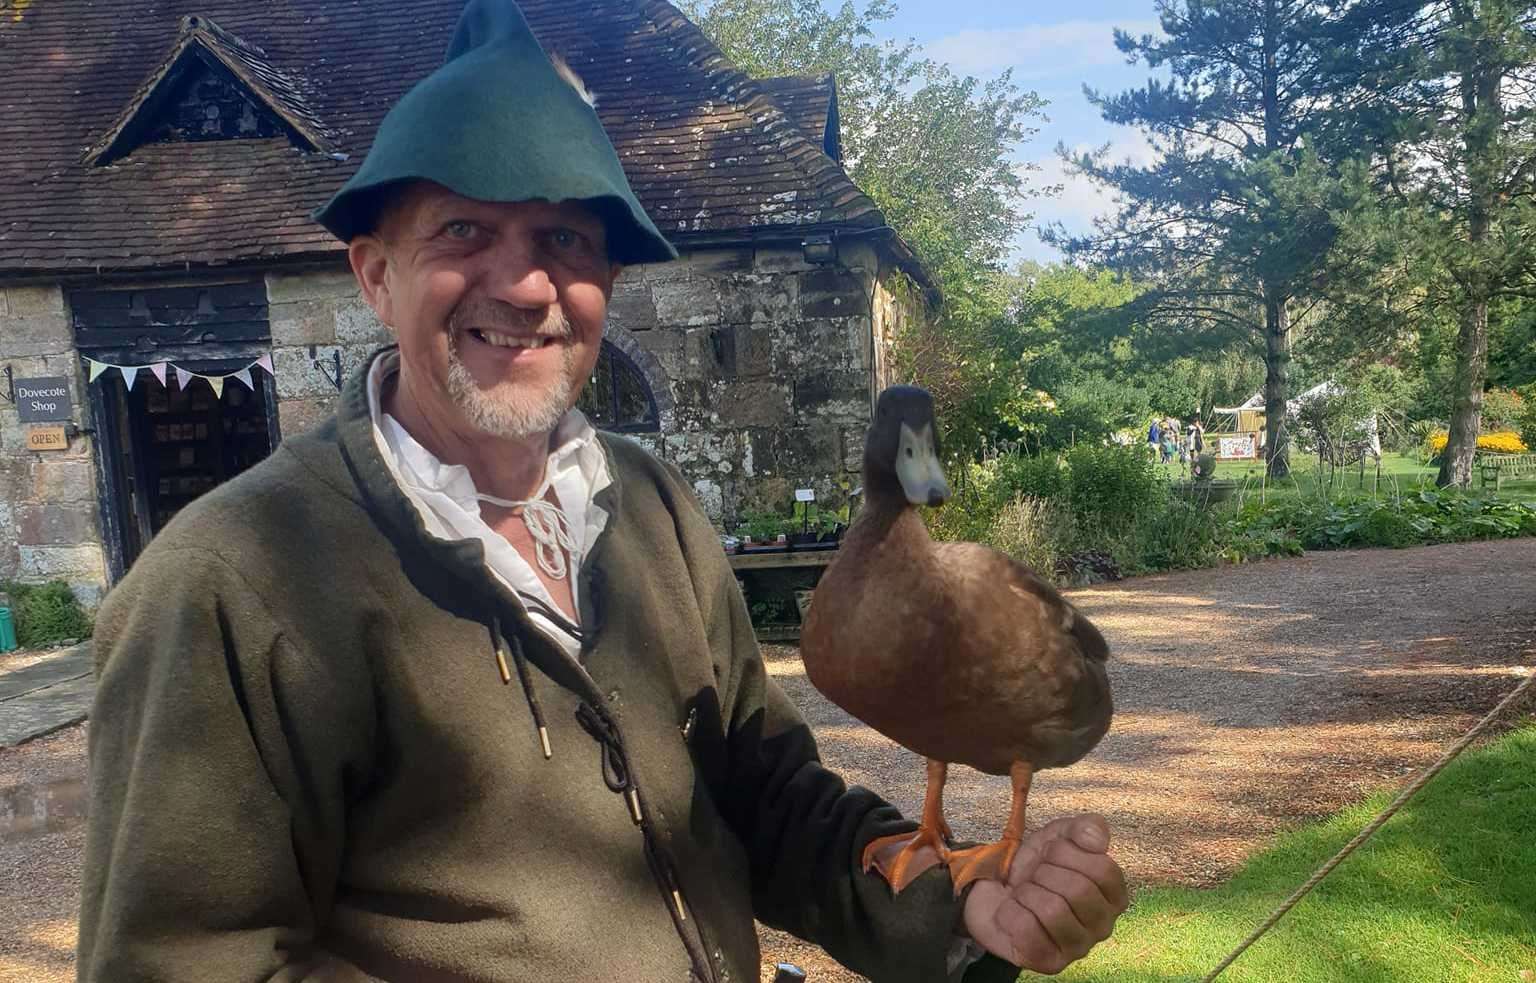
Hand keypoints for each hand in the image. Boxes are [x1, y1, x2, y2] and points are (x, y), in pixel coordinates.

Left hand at [960, 815, 1127, 973]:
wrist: (996, 888)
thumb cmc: (1037, 865)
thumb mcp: (1061, 835)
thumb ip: (1087, 828)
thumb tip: (1097, 840)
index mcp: (1113, 895)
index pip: (1104, 870)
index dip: (1069, 853)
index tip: (1051, 852)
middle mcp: (1103, 925)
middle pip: (1079, 890)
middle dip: (1045, 872)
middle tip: (1033, 875)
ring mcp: (1078, 947)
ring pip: (1054, 911)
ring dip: (1028, 892)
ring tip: (1024, 893)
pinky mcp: (1050, 962)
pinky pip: (1028, 931)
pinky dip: (1012, 912)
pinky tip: (1012, 911)